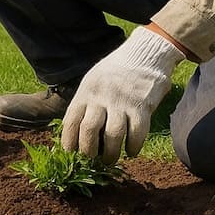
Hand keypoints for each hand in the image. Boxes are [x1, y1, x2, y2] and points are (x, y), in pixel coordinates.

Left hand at [61, 26, 184, 163]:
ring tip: (110, 160)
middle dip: (89, 152)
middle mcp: (101, 97)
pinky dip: (133, 147)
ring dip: (111, 154)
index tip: (72, 154)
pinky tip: (131, 151)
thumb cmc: (116, 72)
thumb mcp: (93, 81)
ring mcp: (122, 102)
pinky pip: (136, 134)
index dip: (69, 141)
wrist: (144, 54)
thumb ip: (84, 103)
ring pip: (112, 136)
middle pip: (89, 131)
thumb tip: (72, 131)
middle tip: (93, 160)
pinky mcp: (142, 106)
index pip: (71, 121)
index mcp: (86, 91)